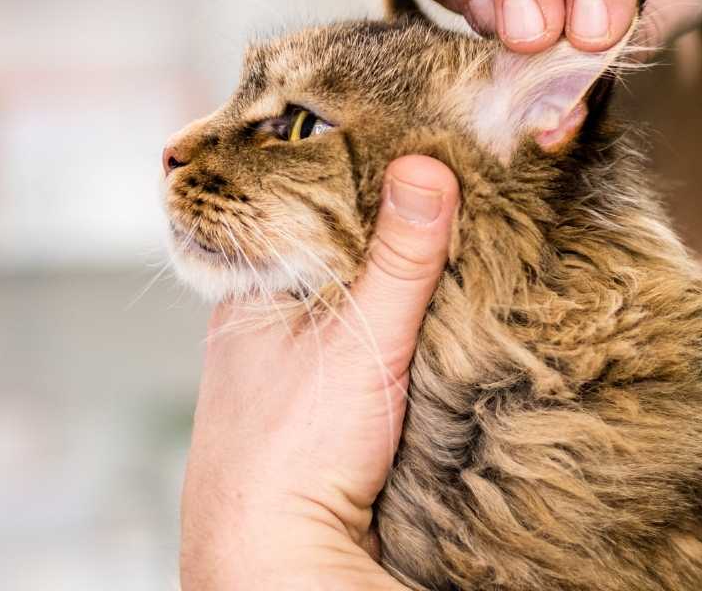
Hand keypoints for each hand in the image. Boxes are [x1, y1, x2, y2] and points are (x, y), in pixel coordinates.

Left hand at [179, 156, 459, 589]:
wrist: (275, 556)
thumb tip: (427, 168)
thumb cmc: (292, 446)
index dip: (358, 177)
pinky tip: (427, 319)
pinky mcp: (317, 401)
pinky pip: (361, 341)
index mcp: (251, 287)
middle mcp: (262, 318)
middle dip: (382, 230)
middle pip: (332, 251)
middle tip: (448, 190)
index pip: (307, 205)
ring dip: (391, 284)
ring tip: (451, 242)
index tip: (415, 151)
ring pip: (348, 299)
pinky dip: (393, 327)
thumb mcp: (357, 336)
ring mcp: (286, 362)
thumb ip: (398, 257)